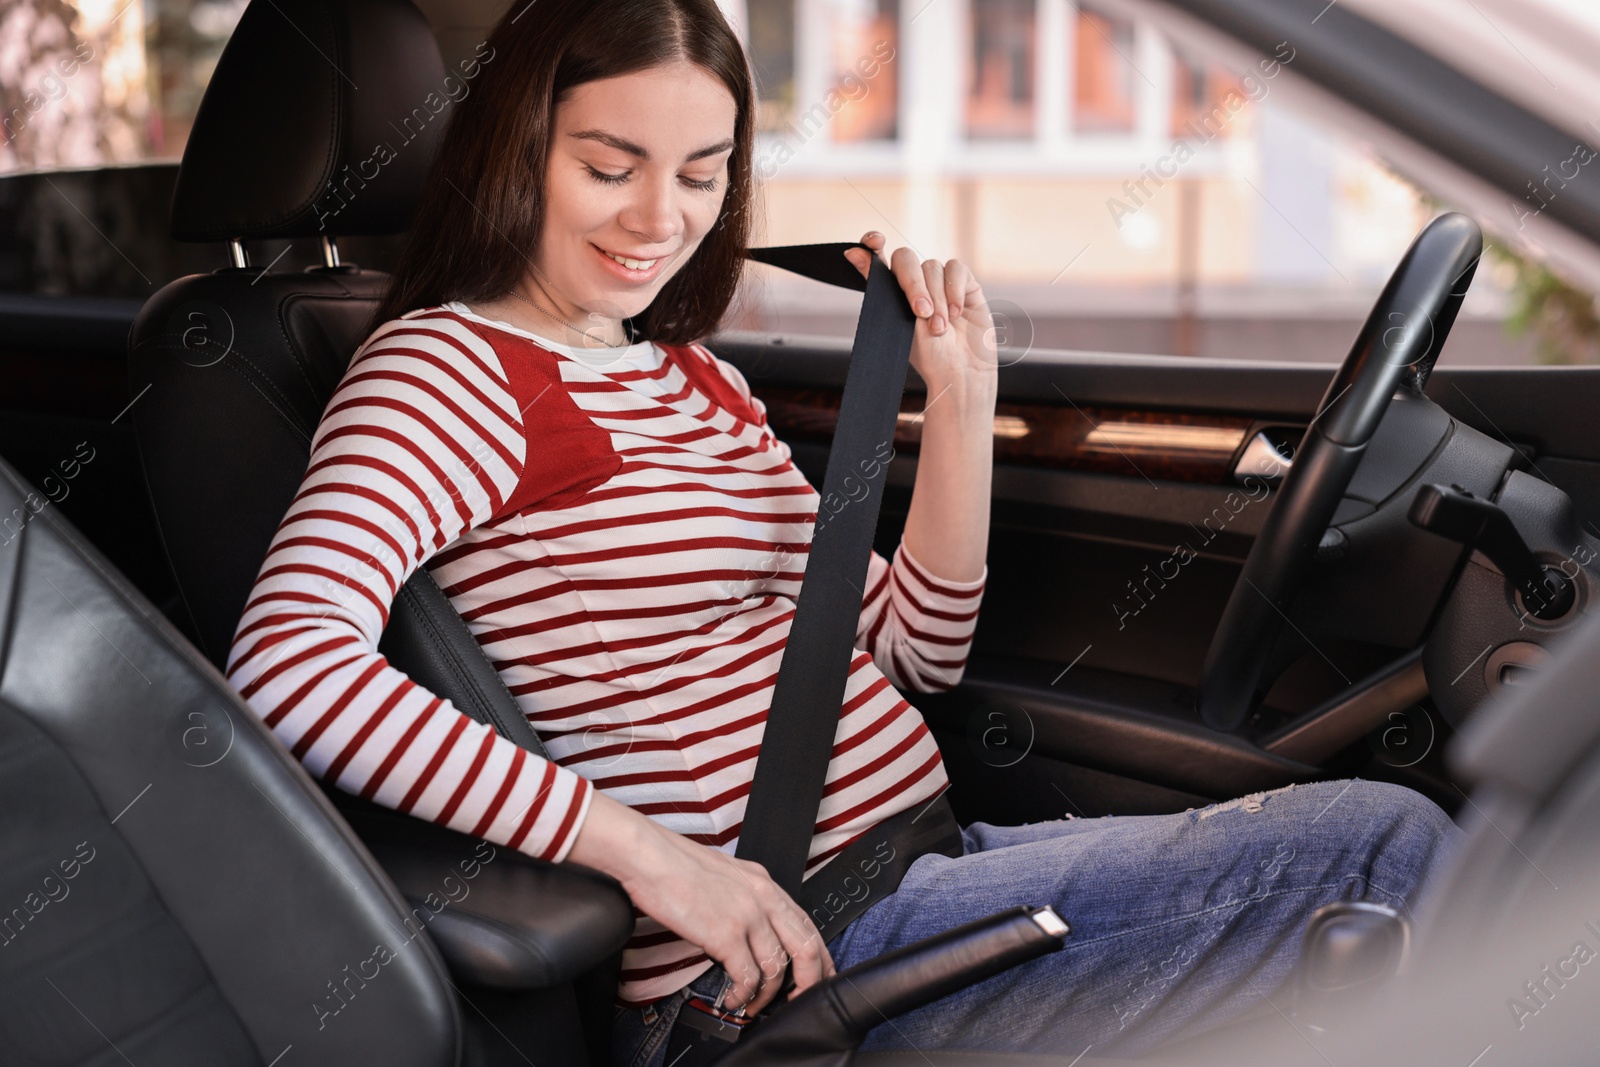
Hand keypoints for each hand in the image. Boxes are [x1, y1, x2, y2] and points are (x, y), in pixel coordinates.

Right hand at [565, 790, 834, 1014]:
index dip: (818, 957)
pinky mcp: (725, 933)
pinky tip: (734, 998)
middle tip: (796, 1000)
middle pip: (806, 948)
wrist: (649, 856)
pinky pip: (747, 977)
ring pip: (777, 968)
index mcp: (764, 883)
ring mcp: (747, 915)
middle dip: (808, 982)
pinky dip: (743, 995)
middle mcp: (763, 897)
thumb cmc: (676, 864)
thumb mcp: (726, 876)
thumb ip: (744, 899)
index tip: (816, 976)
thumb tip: (748, 930)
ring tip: (752, 1004)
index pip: (807, 924)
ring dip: (766, 995)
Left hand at [843, 231, 999, 390]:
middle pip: (906, 260)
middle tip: (921, 313)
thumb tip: (851, 252)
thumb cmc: (928, 354)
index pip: (878, 257)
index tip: (873, 241)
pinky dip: (955, 291)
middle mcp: (916, 282)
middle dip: (912, 285)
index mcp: (893, 292)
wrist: (960, 371)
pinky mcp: (965, 282)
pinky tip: (956, 313)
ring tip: (940, 328)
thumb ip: (877, 284)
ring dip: (937, 300)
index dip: (873, 244)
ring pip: (932, 268)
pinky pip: (956, 269)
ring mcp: (941, 281)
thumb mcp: (896, 321)